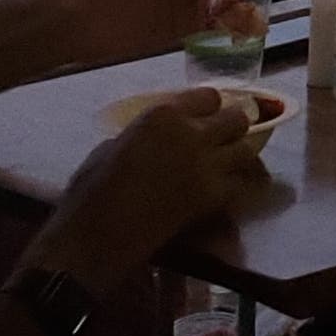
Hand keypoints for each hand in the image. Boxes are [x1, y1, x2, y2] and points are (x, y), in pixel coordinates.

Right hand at [36, 90, 259, 288]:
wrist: (94, 238)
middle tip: (222, 141)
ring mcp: (206, 164)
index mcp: (163, 114)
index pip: (209, 97)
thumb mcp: (111, 147)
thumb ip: (142, 134)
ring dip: (239, 156)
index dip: (208, 109)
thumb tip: (154, 139)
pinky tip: (227, 193)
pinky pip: (239, 184)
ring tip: (229, 166)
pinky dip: (237, 187)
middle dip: (232, 128)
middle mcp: (192, 132)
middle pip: (236, 119)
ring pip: (246, 149)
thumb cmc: (89, 192)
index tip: (205, 119)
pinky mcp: (212, 197)